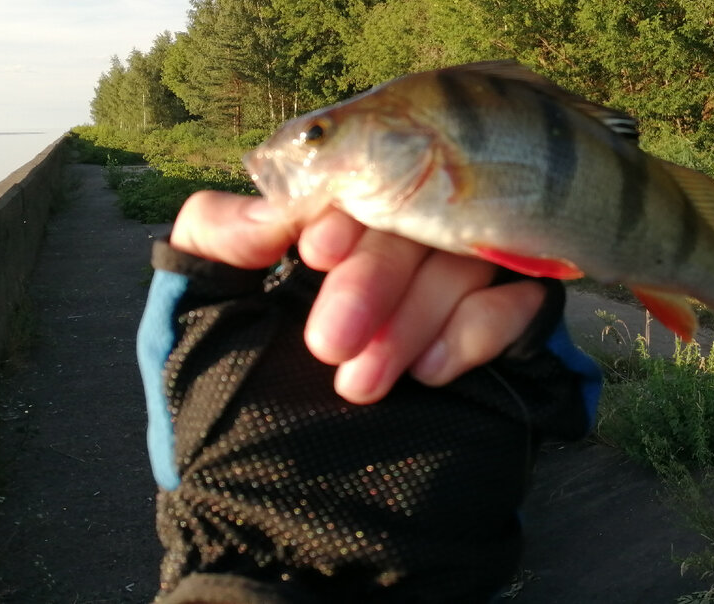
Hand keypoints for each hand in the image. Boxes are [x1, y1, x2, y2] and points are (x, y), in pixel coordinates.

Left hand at [169, 191, 547, 404]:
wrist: (291, 534)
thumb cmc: (233, 417)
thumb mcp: (195, 315)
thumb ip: (213, 233)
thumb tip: (281, 194)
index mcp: (332, 232)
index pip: (363, 179)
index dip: (348, 208)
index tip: (317, 251)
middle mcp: (397, 254)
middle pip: (419, 219)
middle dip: (373, 278)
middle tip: (328, 343)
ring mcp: (453, 295)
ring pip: (466, 258)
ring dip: (414, 317)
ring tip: (361, 385)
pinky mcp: (505, 342)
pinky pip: (519, 304)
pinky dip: (475, 330)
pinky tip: (431, 375)